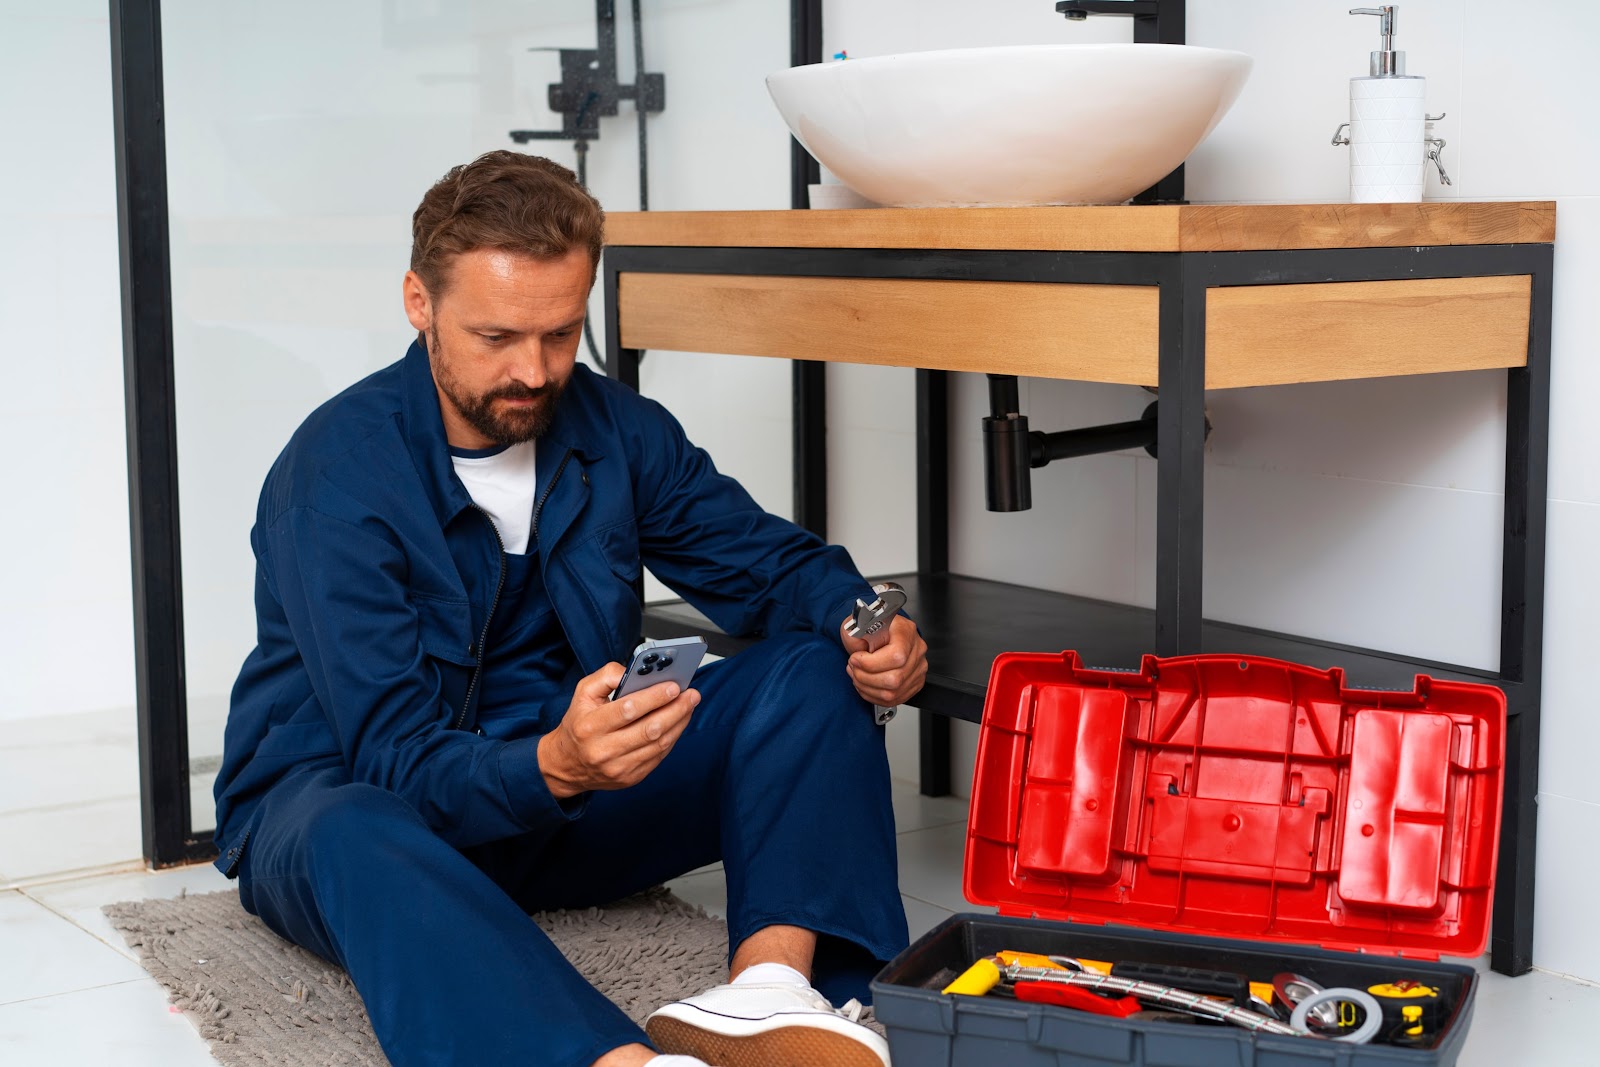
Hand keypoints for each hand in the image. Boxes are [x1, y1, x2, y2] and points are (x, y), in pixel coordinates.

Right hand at [537, 662, 698, 798]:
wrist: (567, 764)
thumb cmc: (579, 723)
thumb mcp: (583, 693)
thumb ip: (607, 676)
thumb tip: (634, 671)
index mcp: (590, 726)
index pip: (627, 710)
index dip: (654, 697)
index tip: (674, 686)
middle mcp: (603, 750)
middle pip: (649, 729)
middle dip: (675, 709)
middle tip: (691, 695)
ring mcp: (618, 768)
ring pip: (658, 744)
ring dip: (679, 723)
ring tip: (689, 705)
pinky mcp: (631, 778)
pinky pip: (658, 756)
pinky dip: (672, 737)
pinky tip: (678, 723)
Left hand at [839, 613, 927, 708]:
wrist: (875, 634)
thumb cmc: (868, 629)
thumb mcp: (856, 625)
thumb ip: (854, 636)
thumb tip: (858, 650)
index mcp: (905, 631)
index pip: (896, 655)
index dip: (871, 663)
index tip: (855, 659)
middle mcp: (916, 650)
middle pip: (895, 678)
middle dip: (865, 677)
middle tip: (854, 668)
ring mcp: (918, 668)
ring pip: (892, 692)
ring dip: (867, 687)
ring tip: (857, 675)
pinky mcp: (914, 683)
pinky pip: (893, 699)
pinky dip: (873, 695)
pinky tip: (865, 684)